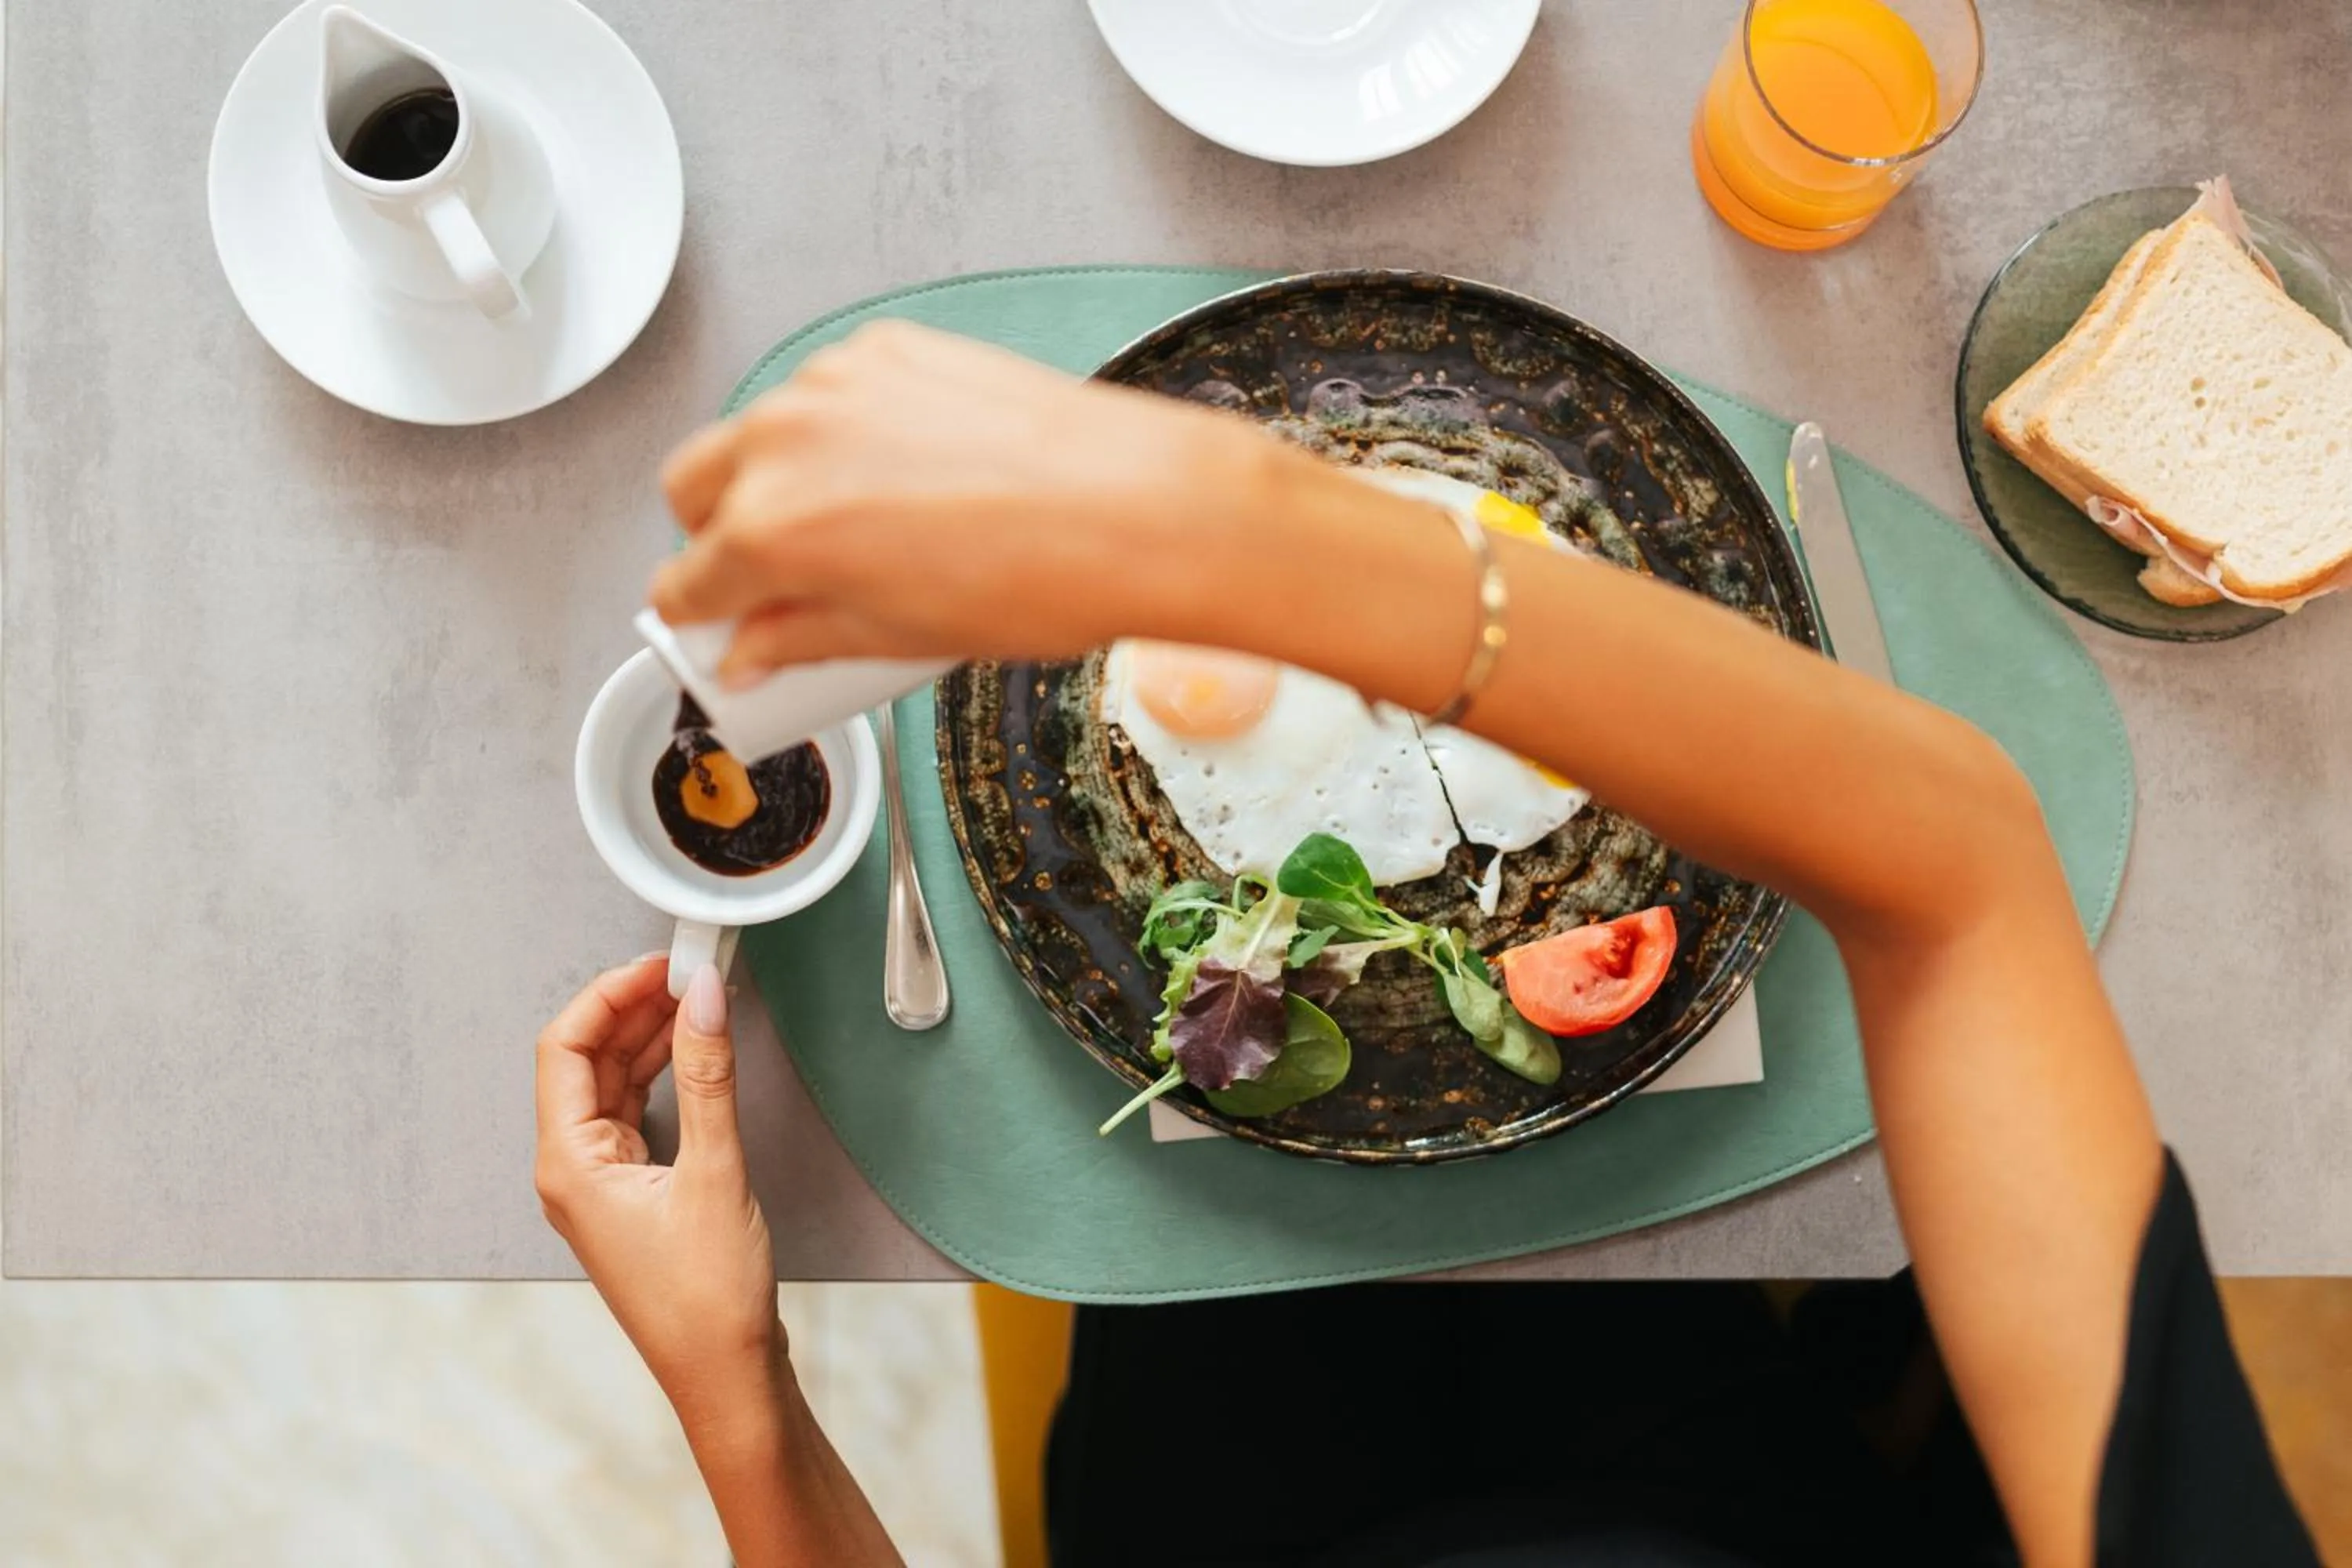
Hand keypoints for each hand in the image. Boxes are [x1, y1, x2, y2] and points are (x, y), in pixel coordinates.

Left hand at [533, 956, 781, 1418]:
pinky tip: (696, 1053)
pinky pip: (634, 1113)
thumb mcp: (713, 1173)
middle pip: (587, 1060)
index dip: (609, 994)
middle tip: (691, 972)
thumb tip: (704, 999)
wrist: (725, 1375)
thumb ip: (708, 1077)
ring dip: (651, 1038)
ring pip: (613, 1084)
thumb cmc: (707, 1298)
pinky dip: (664, 1075)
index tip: (662, 965)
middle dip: (634, 1008)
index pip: (565, 1047)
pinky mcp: (631, 1193)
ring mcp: (599, 1182)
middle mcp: (571, 1168)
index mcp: (567, 1162)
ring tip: (699, 999)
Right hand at [647, 319, 1278, 685]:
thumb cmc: (1039, 576)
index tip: (720, 625)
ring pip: (757, 432)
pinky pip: (828, 393)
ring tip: (854, 526)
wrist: (1135, 506)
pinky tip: (904, 474)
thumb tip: (752, 653)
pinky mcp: (886, 348)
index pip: (684, 578)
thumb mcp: (900, 637)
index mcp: (773, 531)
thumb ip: (803, 640)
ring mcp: (833, 384)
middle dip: (713, 535)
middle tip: (773, 577)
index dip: (697, 615)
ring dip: (774, 477)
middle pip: (692, 489)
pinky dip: (840, 431)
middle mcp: (785, 443)